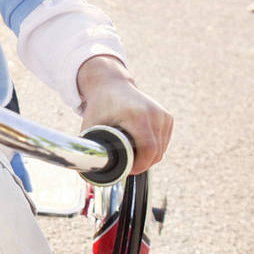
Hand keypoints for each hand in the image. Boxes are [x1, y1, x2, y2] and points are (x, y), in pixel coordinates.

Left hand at [77, 56, 172, 174]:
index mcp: (138, 116)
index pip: (149, 150)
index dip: (139, 166)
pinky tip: (140, 146)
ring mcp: (163, 115)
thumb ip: (90, 147)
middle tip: (126, 165)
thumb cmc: (99, 106)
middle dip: (142, 164)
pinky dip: (154, 149)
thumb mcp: (91, 125)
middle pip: (156, 153)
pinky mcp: (167, 118)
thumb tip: (86, 170)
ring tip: (131, 154)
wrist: (111, 84)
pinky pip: (164, 143)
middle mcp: (154, 114)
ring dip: (148, 158)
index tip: (126, 170)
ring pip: (161, 150)